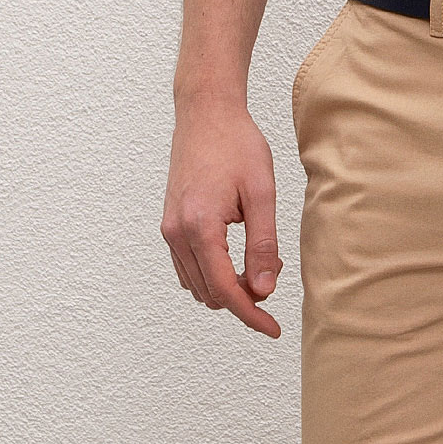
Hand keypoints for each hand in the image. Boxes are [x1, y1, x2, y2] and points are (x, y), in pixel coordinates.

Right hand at [162, 93, 282, 336]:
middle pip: (209, 293)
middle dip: (242, 300)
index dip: (251, 314)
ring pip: (197, 285)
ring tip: (258, 266)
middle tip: (273, 281)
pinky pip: (188, 268)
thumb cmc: (237, 146)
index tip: (273, 329)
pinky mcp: (170, 225)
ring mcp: (169, 230)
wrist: (205, 114)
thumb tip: (264, 290)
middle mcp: (176, 233)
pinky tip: (238, 259)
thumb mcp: (261, 194)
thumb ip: (263, 245)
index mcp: (199, 227)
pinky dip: (213, 274)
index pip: (224, 289)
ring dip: (227, 288)